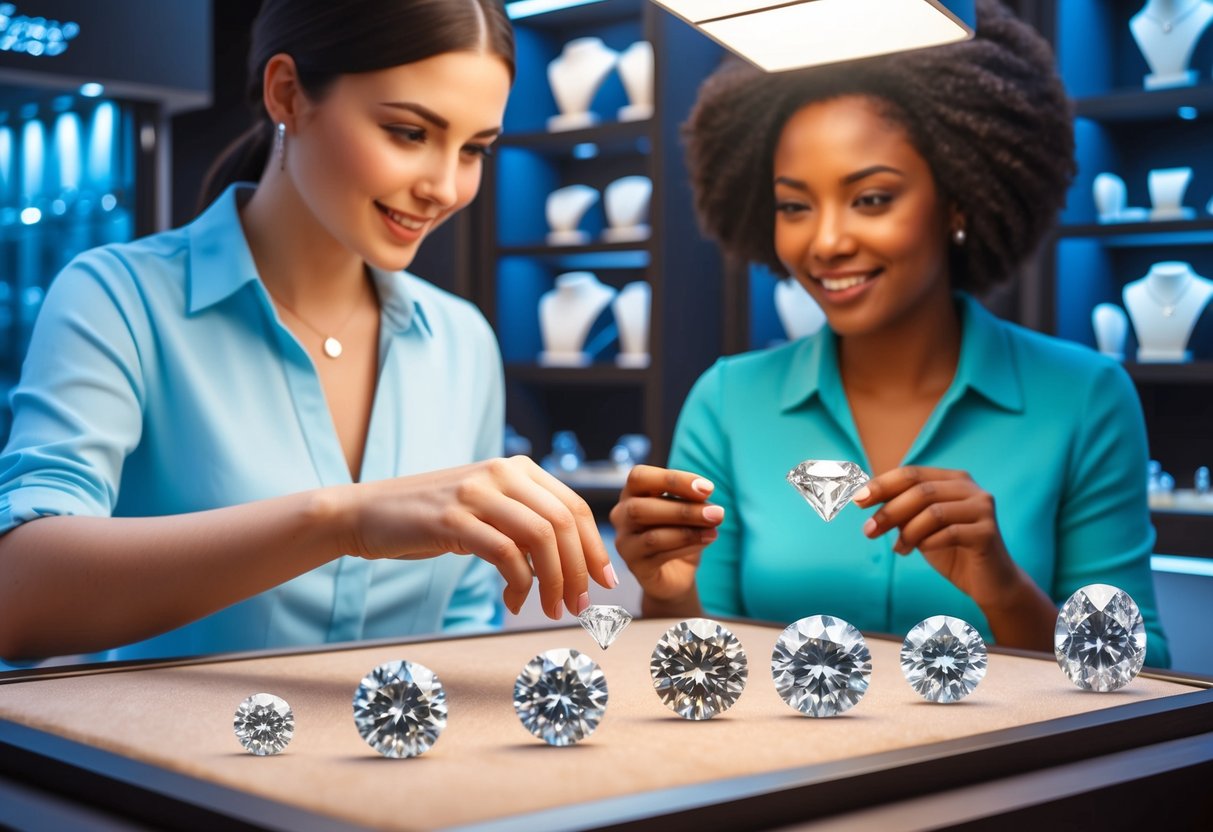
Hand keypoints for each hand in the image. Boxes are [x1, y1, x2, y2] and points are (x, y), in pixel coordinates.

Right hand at [347, 456, 614, 619]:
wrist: (366, 513)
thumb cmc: (431, 519)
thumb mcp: (486, 508)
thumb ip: (525, 521)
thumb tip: (573, 562)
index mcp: (517, 468)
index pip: (575, 506)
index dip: (596, 547)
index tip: (605, 581)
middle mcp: (501, 472)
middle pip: (564, 523)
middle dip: (580, 570)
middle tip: (579, 606)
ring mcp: (476, 493)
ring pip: (541, 538)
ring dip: (555, 581)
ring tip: (552, 610)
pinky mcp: (452, 519)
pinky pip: (505, 555)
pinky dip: (520, 585)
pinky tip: (515, 602)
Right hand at [609, 464, 722, 605]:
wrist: (675, 573)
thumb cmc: (678, 532)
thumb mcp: (685, 511)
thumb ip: (690, 502)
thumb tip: (707, 501)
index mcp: (632, 493)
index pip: (640, 477)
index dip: (673, 479)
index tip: (708, 488)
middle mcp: (621, 515)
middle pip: (641, 507)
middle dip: (684, 509)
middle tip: (717, 513)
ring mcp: (624, 543)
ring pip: (652, 536)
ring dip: (688, 531)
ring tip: (715, 530)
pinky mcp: (635, 566)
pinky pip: (659, 555)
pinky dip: (686, 546)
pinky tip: (706, 541)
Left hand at [852, 466, 1019, 610]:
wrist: (988, 582)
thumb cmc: (950, 550)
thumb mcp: (919, 527)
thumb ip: (899, 510)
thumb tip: (862, 497)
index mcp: (952, 479)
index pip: (911, 474)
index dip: (882, 485)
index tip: (857, 500)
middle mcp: (970, 488)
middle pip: (920, 491)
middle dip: (889, 511)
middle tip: (868, 530)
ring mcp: (982, 508)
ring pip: (933, 512)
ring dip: (907, 532)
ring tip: (899, 549)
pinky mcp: (988, 531)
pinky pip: (949, 533)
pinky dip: (927, 543)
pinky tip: (920, 551)